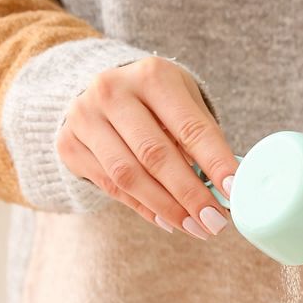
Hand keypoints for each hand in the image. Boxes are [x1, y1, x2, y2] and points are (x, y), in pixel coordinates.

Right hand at [57, 56, 238, 238]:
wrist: (101, 91)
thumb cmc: (155, 100)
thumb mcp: (182, 101)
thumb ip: (202, 137)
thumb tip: (227, 186)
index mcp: (151, 75)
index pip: (190, 127)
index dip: (215, 162)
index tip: (234, 192)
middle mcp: (112, 91)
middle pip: (156, 155)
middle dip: (189, 195)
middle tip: (214, 222)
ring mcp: (84, 117)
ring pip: (129, 176)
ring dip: (166, 208)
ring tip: (194, 227)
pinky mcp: (68, 144)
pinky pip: (110, 187)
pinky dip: (143, 208)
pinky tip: (167, 221)